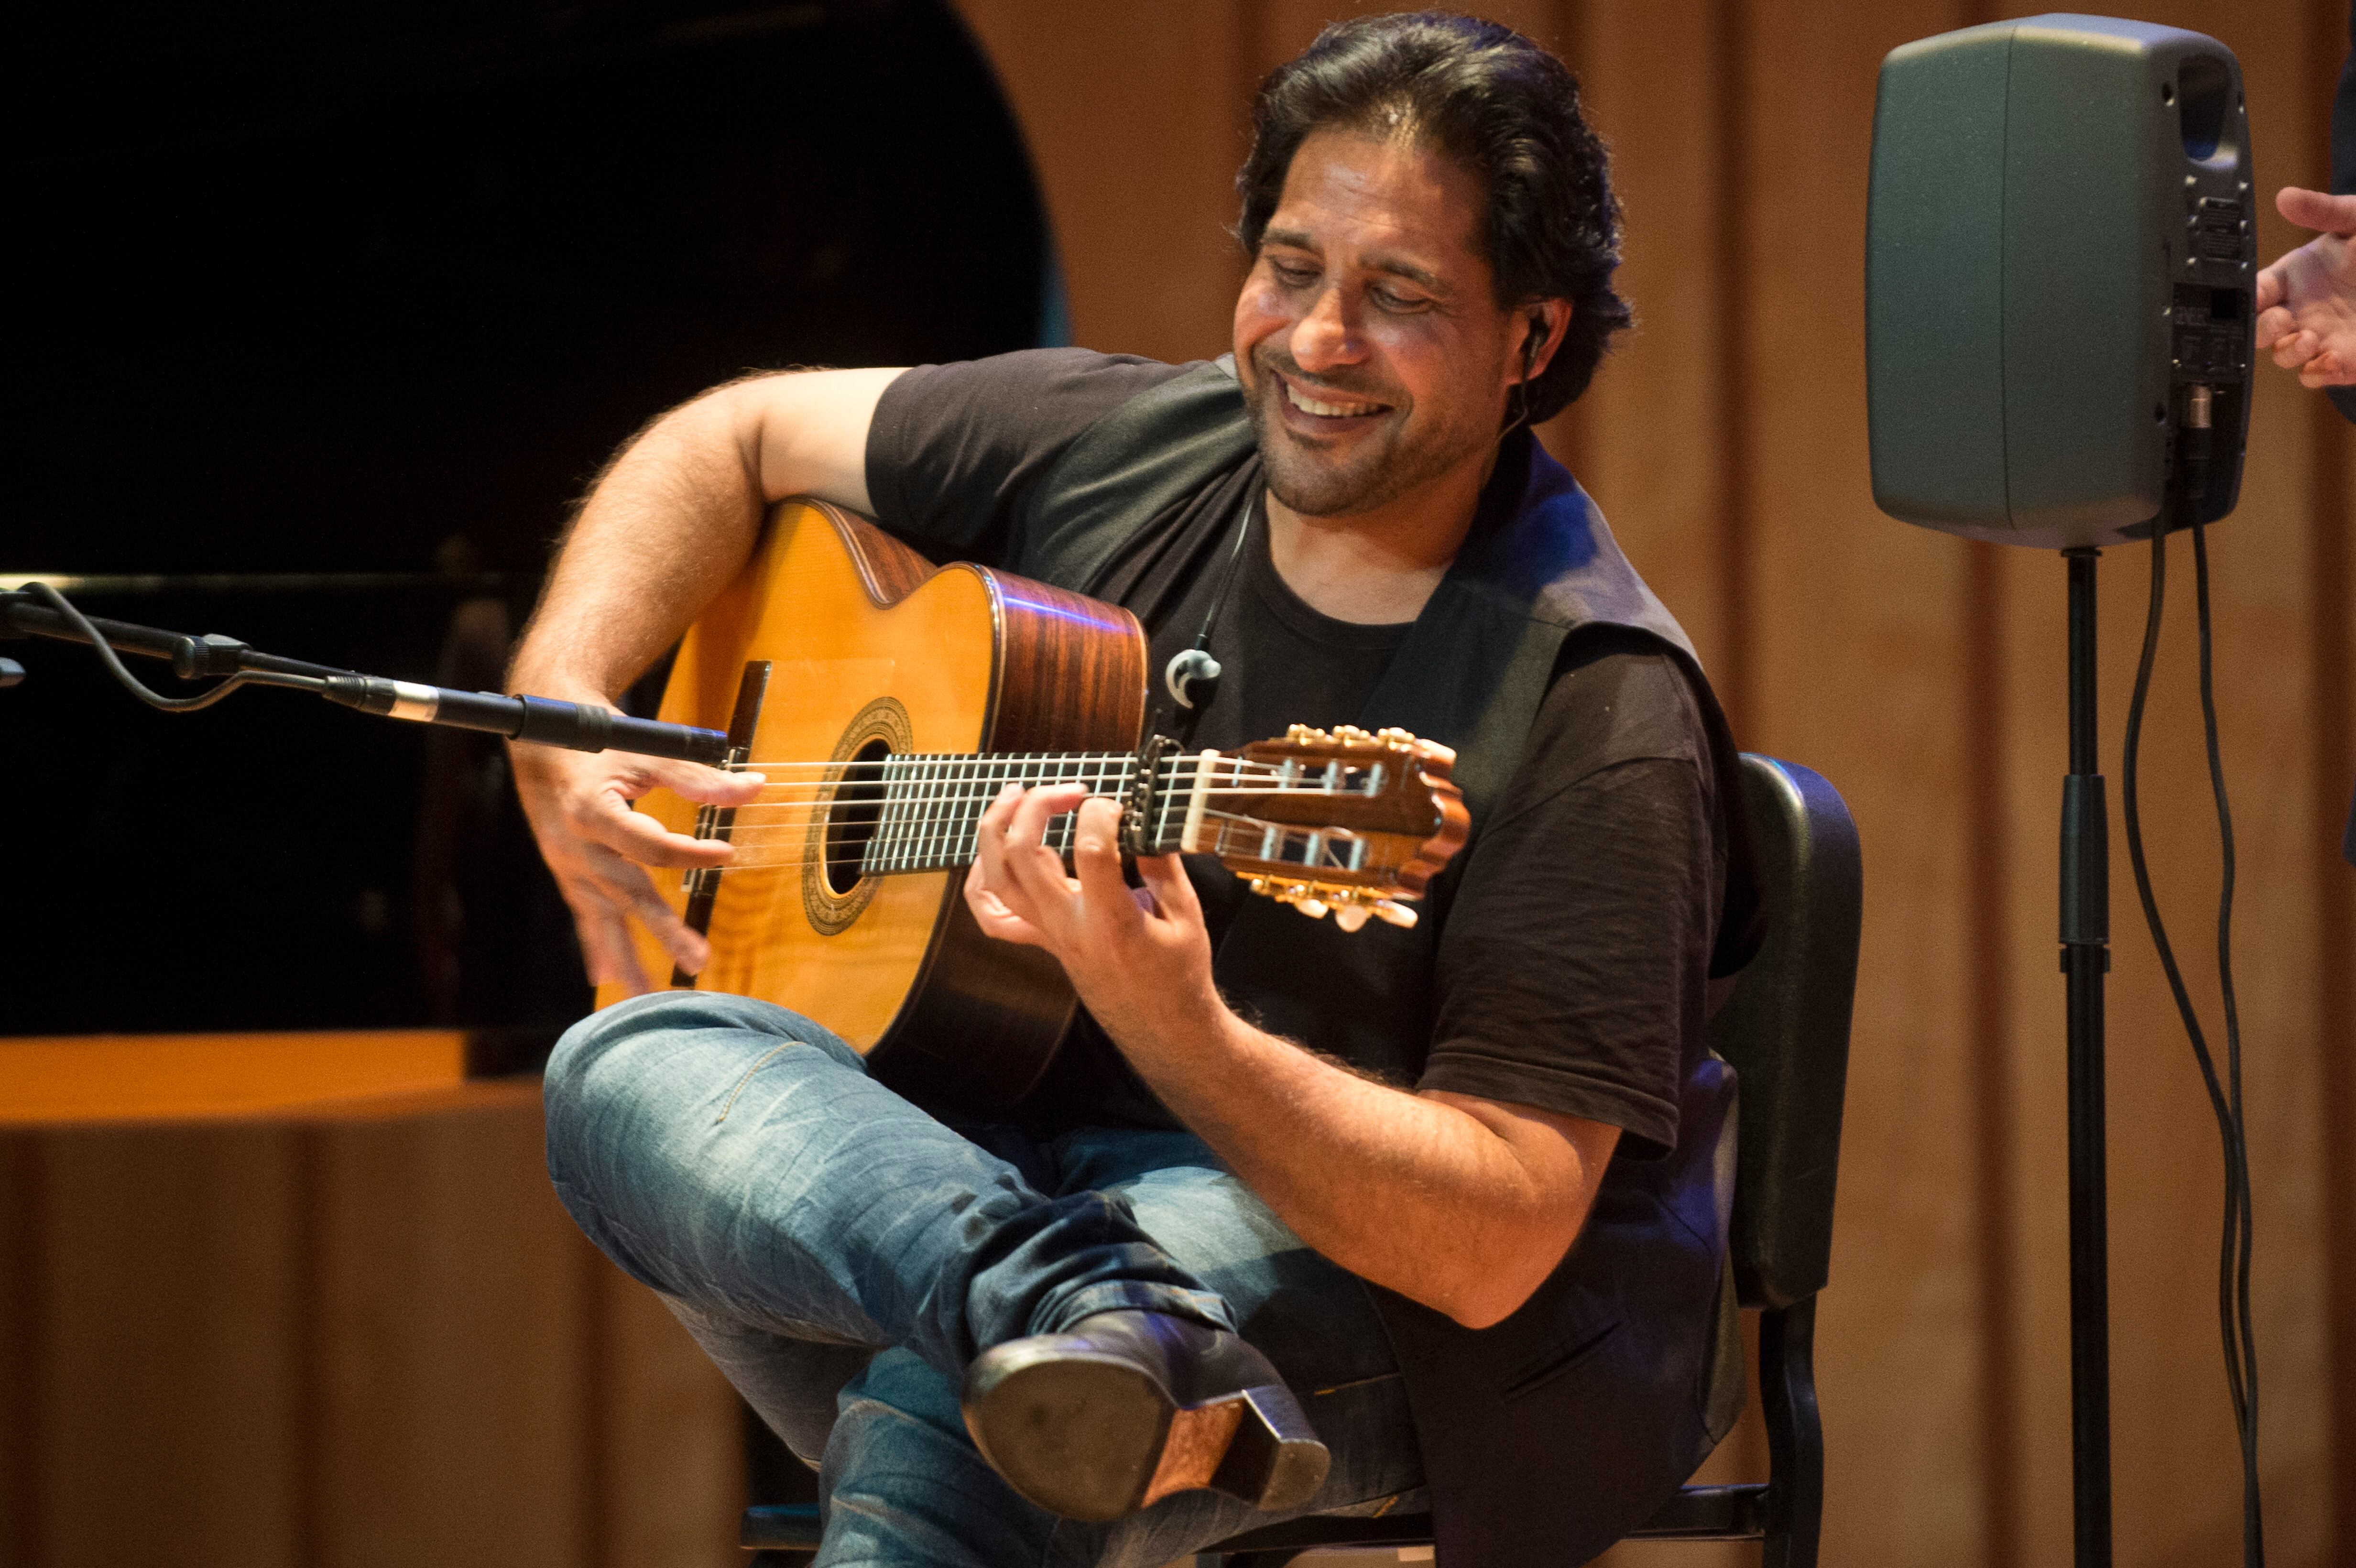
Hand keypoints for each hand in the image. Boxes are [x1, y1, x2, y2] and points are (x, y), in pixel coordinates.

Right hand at [509, 732, 763, 993]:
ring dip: (624, 957)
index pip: (650, 846)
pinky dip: (595, 947)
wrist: (542, 746)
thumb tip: (754, 788)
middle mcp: (576, 846)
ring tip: (646, 995)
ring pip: (600, 917)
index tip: (726, 854)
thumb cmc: (598, 746)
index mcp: (593, 810)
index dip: (690, 853)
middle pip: (626, 892)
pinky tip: (605, 979)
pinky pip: (583, 916)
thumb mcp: (647, 752)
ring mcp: (568, 866)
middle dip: (662, 930)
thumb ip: (697, 776)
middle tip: (697, 960)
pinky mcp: (567, 875)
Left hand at [963, 783, 1222, 1052]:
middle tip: (1070, 791)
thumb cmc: (1179, 975)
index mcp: (1112, 922)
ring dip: (997, 829)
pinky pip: (993, 917)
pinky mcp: (1043, 942)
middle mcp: (1069, 928)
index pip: (1090, 851)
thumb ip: (1164, 865)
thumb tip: (1145, 821)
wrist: (1163, 1029)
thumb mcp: (1188, 917)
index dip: (1101, 814)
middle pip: (1024, 854)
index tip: (1120, 806)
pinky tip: (993, 854)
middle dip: (1038, 806)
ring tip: (1015, 795)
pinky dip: (980, 882)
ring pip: (995, 879)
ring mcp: (1048, 936)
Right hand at [2255, 187, 2355, 388]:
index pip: (2254, 291)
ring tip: (2310, 339)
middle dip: (2262, 330)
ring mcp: (2320, 335)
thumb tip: (2285, 196)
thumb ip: (2323, 210)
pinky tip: (2332, 358)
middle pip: (2259, 330)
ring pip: (2283, 356)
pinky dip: (2317, 373)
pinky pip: (2315, 376)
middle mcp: (2301, 309)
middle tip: (2284, 319)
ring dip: (2289, 352)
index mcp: (2295, 276)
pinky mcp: (2343, 359)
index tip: (2251, 297)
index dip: (2244, 297)